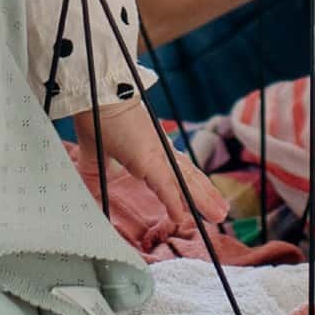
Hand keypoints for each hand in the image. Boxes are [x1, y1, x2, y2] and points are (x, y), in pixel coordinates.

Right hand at [69, 97, 230, 238]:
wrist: (96, 97)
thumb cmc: (97, 117)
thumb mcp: (96, 154)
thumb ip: (99, 173)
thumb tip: (95, 190)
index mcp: (151, 150)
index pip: (176, 172)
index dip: (188, 188)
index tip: (197, 202)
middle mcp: (160, 152)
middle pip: (188, 178)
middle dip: (205, 196)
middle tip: (220, 212)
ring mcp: (157, 154)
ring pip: (185, 182)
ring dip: (202, 199)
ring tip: (218, 214)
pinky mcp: (148, 159)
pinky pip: (164, 185)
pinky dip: (173, 201)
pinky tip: (180, 216)